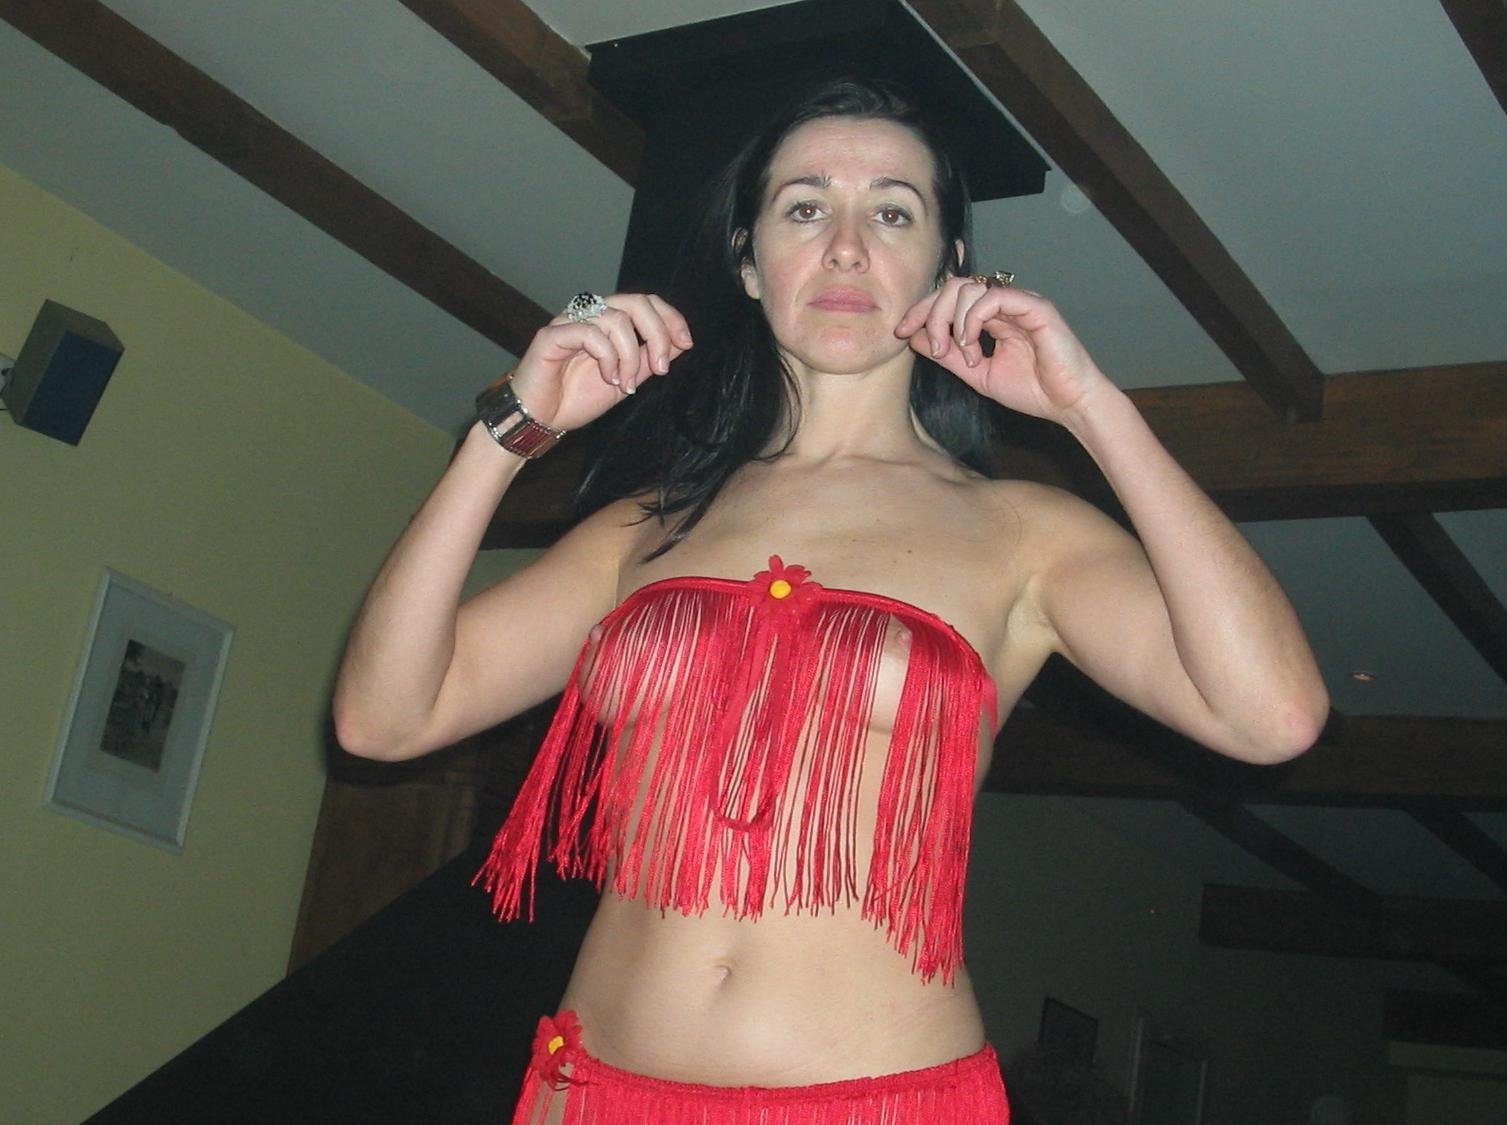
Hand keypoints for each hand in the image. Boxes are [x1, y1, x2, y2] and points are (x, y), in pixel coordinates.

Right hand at [495, 293, 692, 431]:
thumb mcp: (627, 379)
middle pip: (635, 302)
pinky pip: (589, 332)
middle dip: (658, 334)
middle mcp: (589, 314)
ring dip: (630, 356)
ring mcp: (569, 321)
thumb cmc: (577, 398)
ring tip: (625, 384)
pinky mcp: (551, 335)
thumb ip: (649, 359)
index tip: (686, 343)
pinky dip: (607, 357)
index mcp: (608, 321)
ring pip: (615, 319)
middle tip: (660, 368)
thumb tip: (680, 341)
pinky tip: (608, 378)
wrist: (542, 419)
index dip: (670, 317)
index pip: (645, 302)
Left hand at [894, 278, 1112, 425]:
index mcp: (992, 316)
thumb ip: (949, 355)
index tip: (902, 332)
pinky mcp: (1035, 306)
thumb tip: (914, 337)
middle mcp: (1004, 303)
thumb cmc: (1032, 390)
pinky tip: (973, 345)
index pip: (949, 298)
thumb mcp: (977, 374)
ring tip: (964, 354)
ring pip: (969, 288)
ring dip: (954, 323)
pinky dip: (973, 319)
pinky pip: (994, 296)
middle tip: (932, 347)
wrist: (1069, 404)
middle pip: (953, 286)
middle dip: (932, 314)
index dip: (922, 311)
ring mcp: (1020, 302)